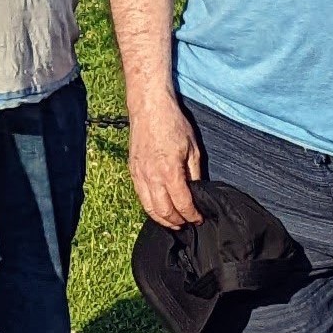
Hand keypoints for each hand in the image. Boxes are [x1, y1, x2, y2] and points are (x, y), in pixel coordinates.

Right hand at [128, 98, 205, 228]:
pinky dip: (150, 208)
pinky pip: (140, 196)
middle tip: (187, 224)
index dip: (192, 215)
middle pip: (164, 212)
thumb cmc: (172, 124)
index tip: (199, 219)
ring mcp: (139, 175)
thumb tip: (198, 192)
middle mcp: (152, 176)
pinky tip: (159, 209)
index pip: (182, 204)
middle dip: (177, 222)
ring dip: (162, 219)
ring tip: (174, 222)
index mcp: (170, 171)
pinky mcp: (132, 171)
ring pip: (149, 208)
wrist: (149, 108)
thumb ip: (195, 173)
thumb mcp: (193, 148)